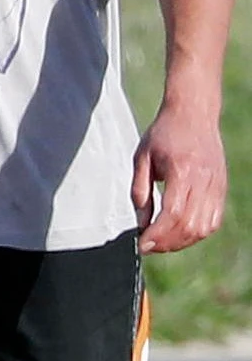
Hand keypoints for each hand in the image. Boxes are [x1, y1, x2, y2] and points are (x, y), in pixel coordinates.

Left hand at [137, 100, 225, 254]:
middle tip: (148, 246)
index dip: (156, 234)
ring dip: (182, 241)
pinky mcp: (221, 188)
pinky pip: (214, 220)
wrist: (194, 114)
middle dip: (166, 243)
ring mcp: (217, 185)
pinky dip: (198, 232)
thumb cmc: (163, 134)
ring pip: (205, 227)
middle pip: (189, 225)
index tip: (141, 244)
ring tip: (162, 242)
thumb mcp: (141, 158)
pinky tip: (180, 232)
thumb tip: (141, 223)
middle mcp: (204, 180)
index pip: (172, 214)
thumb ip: (139, 192)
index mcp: (182, 171)